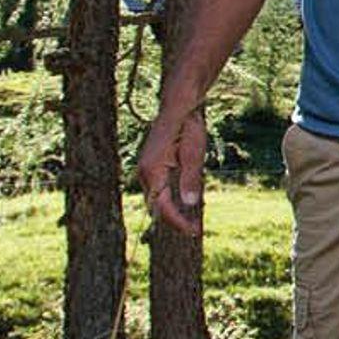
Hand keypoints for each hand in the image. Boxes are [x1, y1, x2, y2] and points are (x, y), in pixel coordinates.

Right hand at [135, 110, 206, 235]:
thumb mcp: (194, 154)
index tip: (193, 230)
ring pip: (157, 199)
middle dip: (174, 219)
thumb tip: (190, 203)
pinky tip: (184, 203)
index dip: (177, 221)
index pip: (162, 206)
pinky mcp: (151, 167)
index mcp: (152, 171)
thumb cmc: (187, 127)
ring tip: (191, 221)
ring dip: (172, 211)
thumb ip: (191, 179)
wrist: (178, 108)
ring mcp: (146, 170)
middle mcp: (144, 173)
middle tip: (194, 230)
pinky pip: (159, 189)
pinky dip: (170, 199)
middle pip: (156, 206)